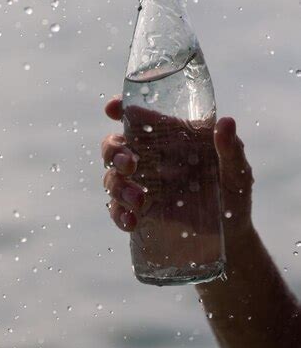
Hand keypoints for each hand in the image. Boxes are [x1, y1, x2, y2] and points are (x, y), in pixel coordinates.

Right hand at [102, 96, 253, 243]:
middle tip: (130, 164)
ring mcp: (140, 185)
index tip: (112, 109)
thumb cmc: (232, 195)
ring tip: (139, 201)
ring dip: (118, 186)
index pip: (137, 117)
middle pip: (115, 144)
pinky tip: (131, 221)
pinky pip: (115, 208)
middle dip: (114, 151)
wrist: (228, 238)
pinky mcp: (138, 211)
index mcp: (170, 139)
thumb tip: (227, 121)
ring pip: (111, 176)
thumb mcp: (236, 172)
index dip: (120, 108)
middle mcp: (150, 158)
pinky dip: (118, 213)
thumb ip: (230, 149)